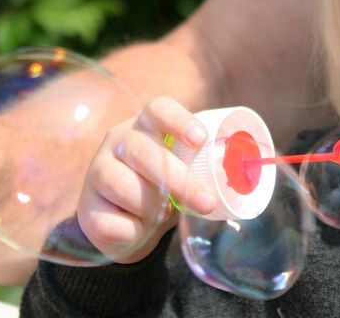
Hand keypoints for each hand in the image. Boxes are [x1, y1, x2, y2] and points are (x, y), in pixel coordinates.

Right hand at [77, 97, 217, 262]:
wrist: (126, 223)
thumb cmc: (165, 187)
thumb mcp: (185, 170)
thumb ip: (206, 164)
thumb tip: (252, 170)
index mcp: (146, 124)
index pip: (158, 109)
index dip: (179, 121)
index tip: (200, 139)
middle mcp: (118, 141)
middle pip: (145, 152)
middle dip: (179, 180)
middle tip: (206, 202)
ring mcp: (97, 171)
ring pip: (126, 188)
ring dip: (153, 209)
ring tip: (162, 215)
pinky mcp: (87, 207)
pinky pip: (114, 222)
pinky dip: (134, 231)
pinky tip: (137, 227)